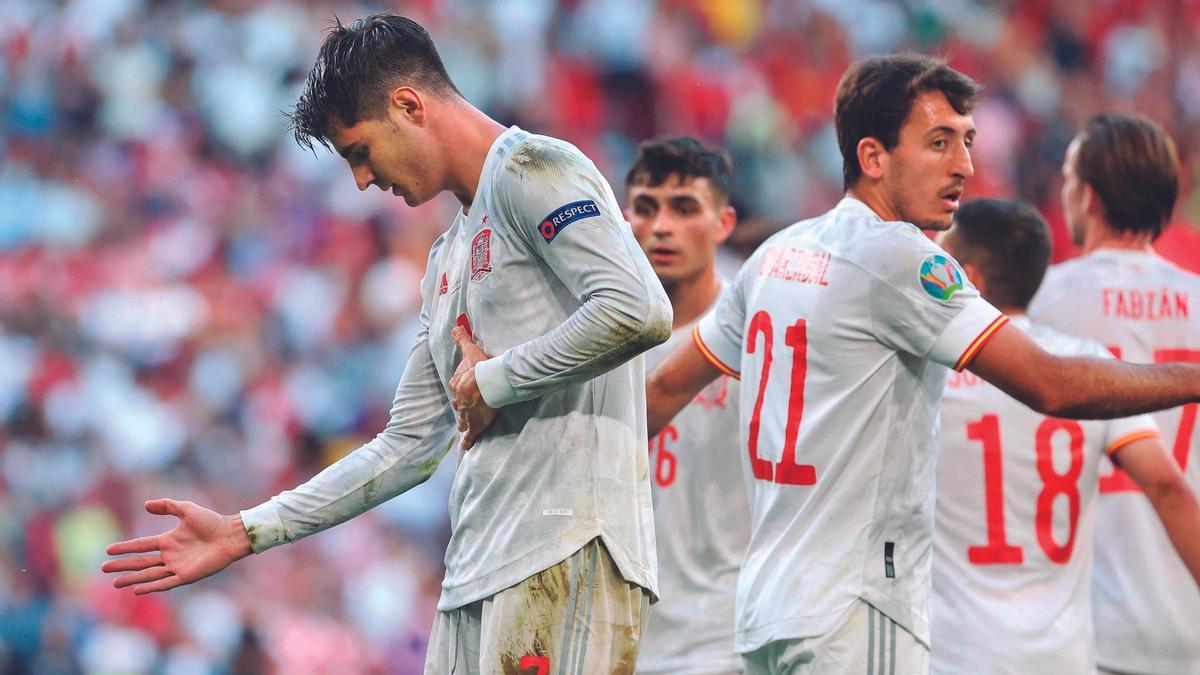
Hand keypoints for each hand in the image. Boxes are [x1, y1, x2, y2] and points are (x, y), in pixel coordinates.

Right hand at [101, 498, 251, 594]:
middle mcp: (170, 555)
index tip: (108, 550)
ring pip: (149, 574)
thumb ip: (167, 506)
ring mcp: (177, 566)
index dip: (125, 548)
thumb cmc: (212, 522)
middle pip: (141, 562)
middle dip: (123, 565)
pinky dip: (151, 586)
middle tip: (104, 568)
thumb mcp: (187, 509)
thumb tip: (145, 504)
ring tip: (115, 582)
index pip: (141, 546)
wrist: (230, 534)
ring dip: (132, 578)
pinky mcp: (186, 576)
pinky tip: (137, 589)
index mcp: (168, 541)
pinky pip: (165, 583)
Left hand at [449, 326, 496, 449]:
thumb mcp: (470, 350)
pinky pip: (470, 435)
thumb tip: (455, 326)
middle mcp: (459, 401)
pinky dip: (467, 441)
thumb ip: (462, 339)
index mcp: (457, 384)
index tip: (466, 391)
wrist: (488, 382)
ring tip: (464, 427)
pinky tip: (465, 446)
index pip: (457, 387)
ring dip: (464, 423)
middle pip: (459, 405)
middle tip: (468, 409)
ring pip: (463, 420)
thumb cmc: (480, 367)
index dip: (462, 389)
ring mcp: (466, 414)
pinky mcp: (475, 424)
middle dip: (463, 407)